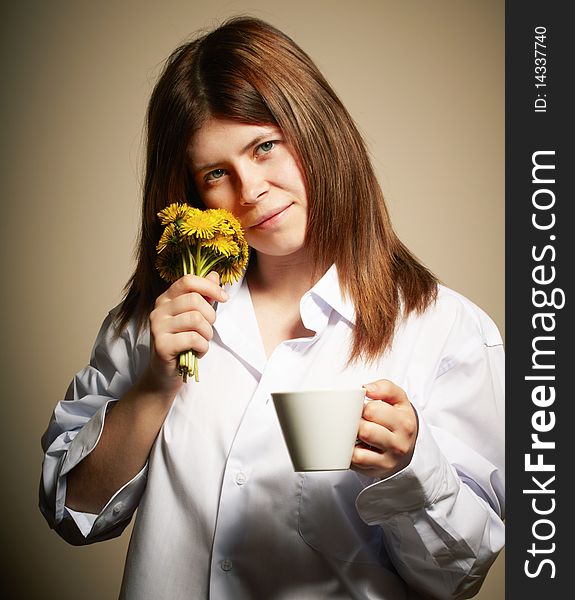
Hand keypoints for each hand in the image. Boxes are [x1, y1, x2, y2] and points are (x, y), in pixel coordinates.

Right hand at [145, 271, 227, 392]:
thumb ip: (203, 296)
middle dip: (210, 316)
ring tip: (202, 342)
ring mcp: (157, 327)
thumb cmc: (183, 343)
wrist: (166, 374)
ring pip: (196, 319)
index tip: (224, 297)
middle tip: (208, 329)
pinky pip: (193, 339)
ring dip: (207, 334)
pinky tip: (197, 351)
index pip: (188, 281)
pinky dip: (203, 347)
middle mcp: (158, 310)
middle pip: (195, 300)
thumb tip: (214, 275)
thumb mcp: (194, 316)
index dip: (210, 287)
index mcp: (166, 299)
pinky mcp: (161, 345)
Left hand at [351, 379, 417, 478]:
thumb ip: (385, 388)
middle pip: (365, 429)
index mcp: (404, 422)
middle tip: (357, 420)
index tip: (363, 408)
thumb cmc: (397, 421)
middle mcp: (399, 443)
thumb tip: (367, 388)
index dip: (362, 407)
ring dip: (352, 439)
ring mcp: (389, 459)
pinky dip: (350, 453)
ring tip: (355, 432)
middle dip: (356, 423)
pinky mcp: (378, 469)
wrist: (407, 449)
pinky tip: (353, 446)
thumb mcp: (399, 400)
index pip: (373, 410)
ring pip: (360, 449)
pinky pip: (356, 461)